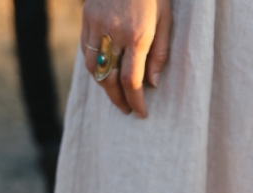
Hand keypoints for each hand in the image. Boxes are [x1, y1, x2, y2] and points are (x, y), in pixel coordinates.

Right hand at [81, 0, 172, 117]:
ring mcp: (97, 26)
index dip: (135, 101)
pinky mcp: (87, 19)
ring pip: (95, 69)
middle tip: (127, 110)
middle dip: (118, 99)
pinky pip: (86, 52)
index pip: (132, 80)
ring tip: (115, 94)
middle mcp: (115, 34)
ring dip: (104, 86)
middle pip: (110, 79)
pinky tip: (104, 72)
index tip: (140, 113)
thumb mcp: (166, 18)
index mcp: (138, 35)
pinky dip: (95, 67)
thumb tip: (152, 83)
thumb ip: (160, 52)